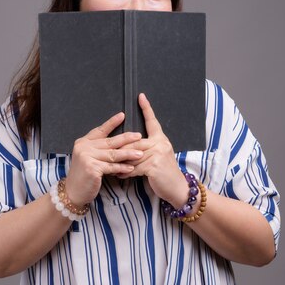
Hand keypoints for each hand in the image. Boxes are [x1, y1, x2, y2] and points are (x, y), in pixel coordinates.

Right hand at [65, 112, 142, 205]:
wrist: (72, 192)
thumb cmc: (83, 176)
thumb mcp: (88, 158)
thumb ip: (98, 150)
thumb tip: (118, 143)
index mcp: (83, 142)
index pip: (100, 130)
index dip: (111, 123)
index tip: (122, 115)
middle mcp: (84, 147)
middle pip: (109, 142)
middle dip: (126, 138)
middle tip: (139, 136)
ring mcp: (87, 157)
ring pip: (112, 154)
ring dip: (128, 154)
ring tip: (140, 153)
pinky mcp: (92, 168)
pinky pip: (111, 167)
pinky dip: (122, 168)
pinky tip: (131, 168)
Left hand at [119, 93, 189, 207]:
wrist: (177, 188)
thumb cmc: (164, 174)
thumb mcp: (158, 157)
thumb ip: (146, 150)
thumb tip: (128, 148)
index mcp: (161, 139)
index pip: (152, 122)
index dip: (146, 109)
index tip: (140, 96)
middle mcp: (160, 144)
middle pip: (134, 142)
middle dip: (120, 149)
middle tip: (107, 152)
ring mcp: (158, 154)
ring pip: (132, 155)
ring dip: (120, 163)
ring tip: (110, 167)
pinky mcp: (154, 166)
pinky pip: (134, 167)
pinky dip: (125, 172)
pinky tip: (119, 175)